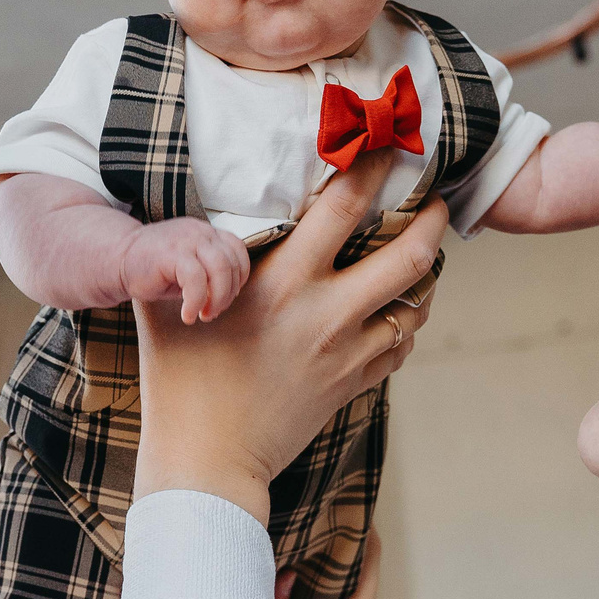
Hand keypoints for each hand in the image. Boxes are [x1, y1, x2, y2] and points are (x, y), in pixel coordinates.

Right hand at [122, 217, 253, 324]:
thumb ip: (210, 275)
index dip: (238, 278)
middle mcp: (200, 232)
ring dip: (217, 299)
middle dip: (228, 294)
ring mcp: (186, 240)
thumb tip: (228, 296)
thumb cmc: (154, 269)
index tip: (225, 297)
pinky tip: (187, 315)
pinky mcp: (172, 253)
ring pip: (219, 269)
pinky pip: (196, 279)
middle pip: (232, 263)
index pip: (238, 251)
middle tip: (212, 312)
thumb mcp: (189, 268)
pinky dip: (196, 302)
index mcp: (206, 233)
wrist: (117, 259)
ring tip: (203, 315)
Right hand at [133, 150, 445, 522]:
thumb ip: (184, 253)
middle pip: (410, 252)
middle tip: (434, 194)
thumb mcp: (164, 301)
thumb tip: (187, 207)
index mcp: (281, 281)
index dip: (374, 164)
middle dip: (432, 215)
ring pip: (418, 300)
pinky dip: (407, 318)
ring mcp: (347, 352)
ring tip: (421, 248)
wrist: (206, 458)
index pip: (344, 204)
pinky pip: (402, 343)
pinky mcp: (355, 384)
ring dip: (426, 271)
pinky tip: (396, 305)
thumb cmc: (177, 376)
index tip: (387, 139)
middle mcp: (326, 313)